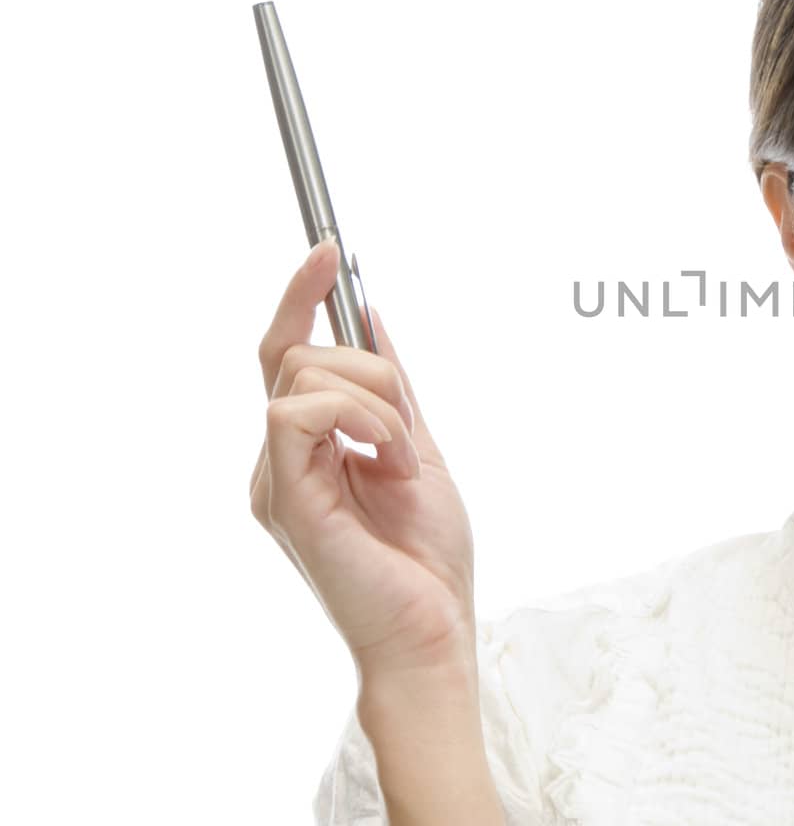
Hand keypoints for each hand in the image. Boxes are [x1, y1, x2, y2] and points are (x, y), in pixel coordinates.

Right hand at [250, 239, 478, 680]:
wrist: (433, 633)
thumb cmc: (425, 560)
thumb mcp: (418, 449)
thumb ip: (391, 388)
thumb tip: (370, 313)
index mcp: (307, 451)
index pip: (286, 354)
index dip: (301, 295)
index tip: (329, 246)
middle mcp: (279, 462)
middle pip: (295, 353)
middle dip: (371, 367)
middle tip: (409, 431)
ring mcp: (275, 479)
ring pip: (304, 374)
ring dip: (378, 402)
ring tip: (404, 462)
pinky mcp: (283, 496)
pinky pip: (300, 411)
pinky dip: (362, 420)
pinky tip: (390, 463)